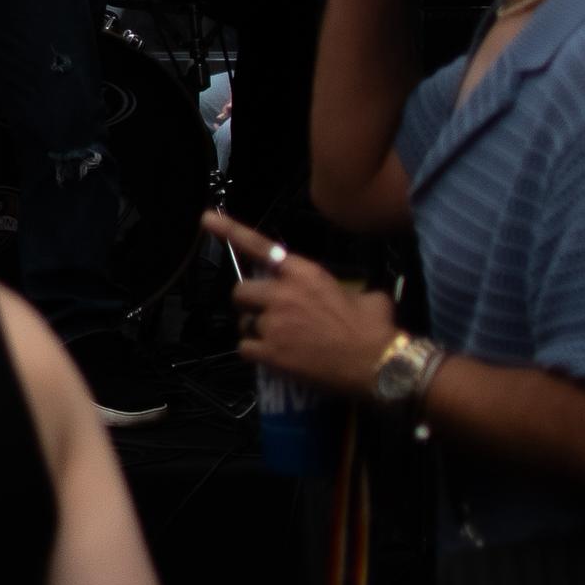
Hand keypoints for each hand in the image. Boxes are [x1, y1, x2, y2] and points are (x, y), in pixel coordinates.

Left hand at [205, 212, 396, 399]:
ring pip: (244, 323)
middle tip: (266, 314)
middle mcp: (283, 294)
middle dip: (249, 303)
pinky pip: (245, 349)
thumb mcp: (368, 296)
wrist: (379, 365)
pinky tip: (275, 357)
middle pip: (241, 291)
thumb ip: (346, 290)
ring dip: (256, 331)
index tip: (206, 219)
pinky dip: (255, 353)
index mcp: (305, 274)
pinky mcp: (270, 352)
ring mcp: (274, 323)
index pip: (260, 247)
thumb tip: (352, 296)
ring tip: (281, 341)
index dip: (230, 231)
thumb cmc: (376, 329)